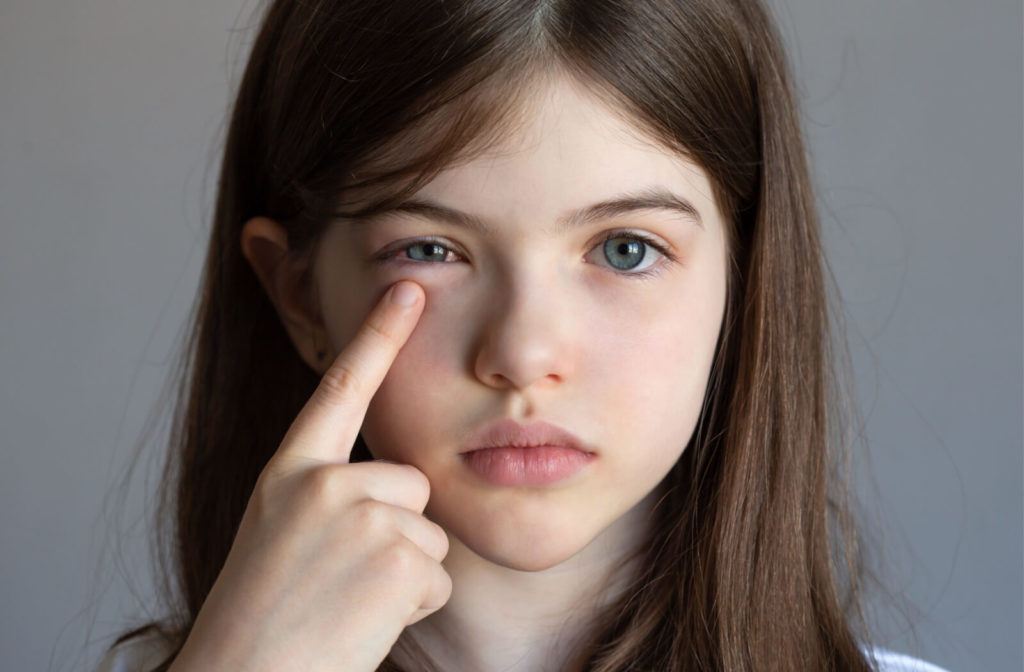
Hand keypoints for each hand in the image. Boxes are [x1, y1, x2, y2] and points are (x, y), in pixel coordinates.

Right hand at [170, 280, 450, 671]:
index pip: (339, 388)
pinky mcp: (396, 555)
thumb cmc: (263, 617)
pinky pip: (438, 573)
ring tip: (347, 603)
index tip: (408, 288)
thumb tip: (393, 483)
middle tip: (342, 579)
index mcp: (289, 473)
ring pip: (429, 532)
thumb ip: (325, 493)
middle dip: (396, 530)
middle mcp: (322, 482)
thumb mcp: (279, 532)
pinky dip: (412, 604)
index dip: (376, 335)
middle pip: (411, 482)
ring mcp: (359, 515)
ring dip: (403, 574)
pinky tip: (364, 622)